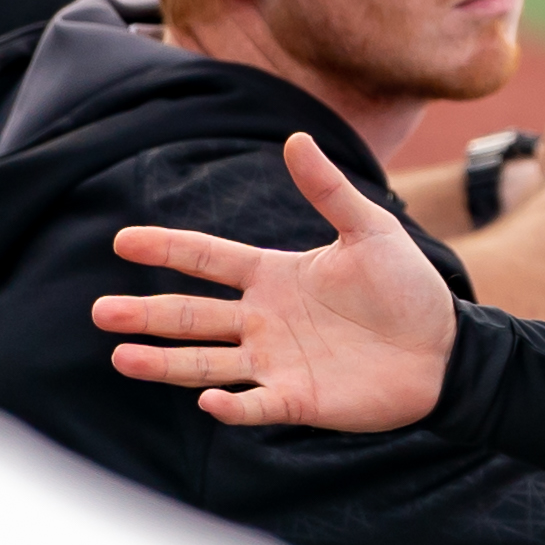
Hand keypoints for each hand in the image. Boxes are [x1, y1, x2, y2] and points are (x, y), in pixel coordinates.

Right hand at [91, 132, 455, 430]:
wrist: (444, 348)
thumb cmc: (408, 288)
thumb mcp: (370, 232)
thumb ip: (330, 191)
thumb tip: (296, 139)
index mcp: (276, 276)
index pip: (211, 259)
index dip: (169, 249)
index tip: (123, 240)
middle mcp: (265, 320)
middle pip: (194, 316)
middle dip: (148, 314)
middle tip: (99, 312)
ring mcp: (277, 362)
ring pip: (207, 364)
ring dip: (166, 362)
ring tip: (122, 357)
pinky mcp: (298, 400)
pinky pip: (255, 406)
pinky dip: (232, 406)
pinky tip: (209, 401)